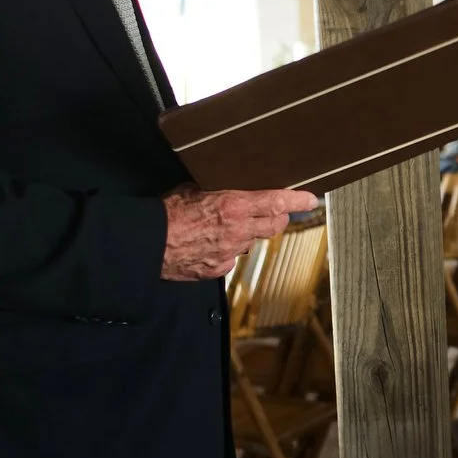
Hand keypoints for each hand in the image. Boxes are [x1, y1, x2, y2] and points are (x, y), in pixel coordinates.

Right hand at [161, 187, 317, 280]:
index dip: (297, 201)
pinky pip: (231, 257)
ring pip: (251, 241)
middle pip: (274, 225)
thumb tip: (222, 188)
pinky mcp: (218, 268)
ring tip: (228, 226)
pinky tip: (211, 243)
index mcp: (234, 207)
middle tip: (275, 210)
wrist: (146, 245)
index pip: (276, 203)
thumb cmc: (165, 214)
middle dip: (278, 217)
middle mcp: (237, 231)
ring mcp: (230, 253)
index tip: (311, 199)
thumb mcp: (193, 190)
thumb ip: (216, 191)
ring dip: (247, 233)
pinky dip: (227, 250)